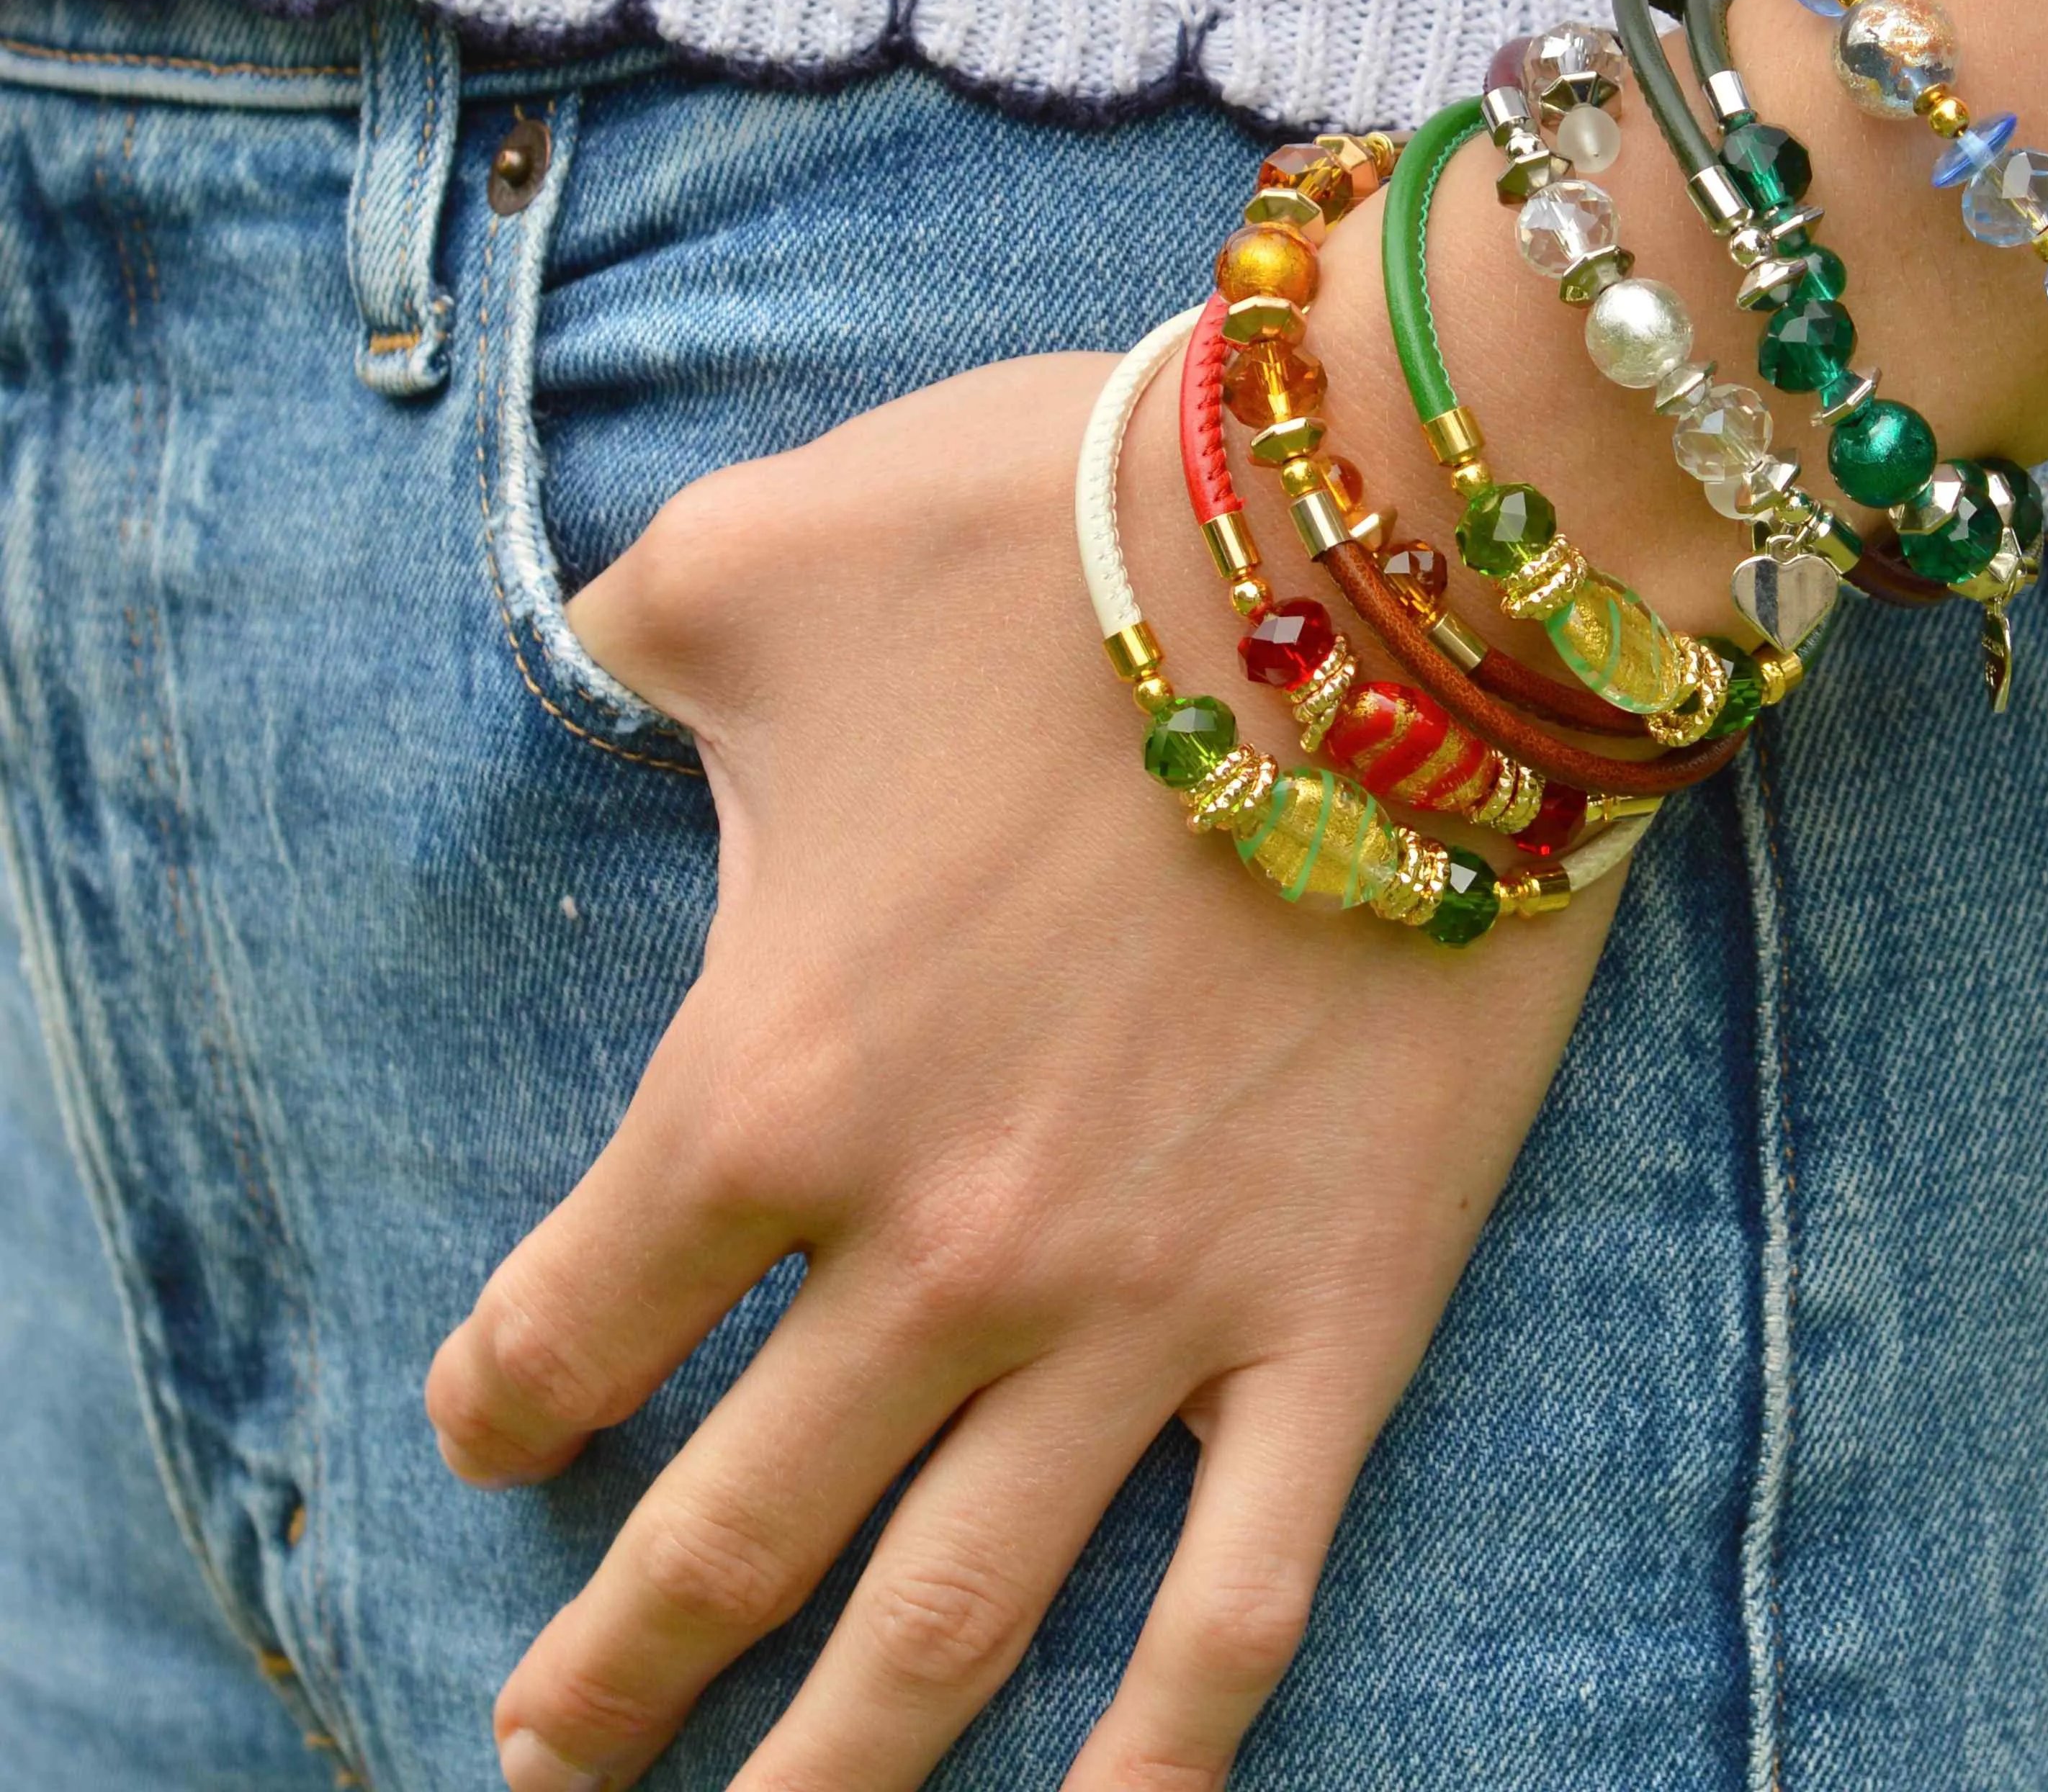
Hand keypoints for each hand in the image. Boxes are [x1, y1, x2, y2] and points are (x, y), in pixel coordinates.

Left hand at [424, 352, 1618, 1790]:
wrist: (1397, 560)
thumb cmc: (1069, 539)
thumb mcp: (767, 546)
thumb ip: (627, 625)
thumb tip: (575, 659)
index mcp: (772, 1078)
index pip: (574, 1322)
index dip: (503, 1399)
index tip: (489, 1429)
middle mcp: (935, 1249)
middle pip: (728, 1535)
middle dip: (614, 1668)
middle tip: (545, 1756)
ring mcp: (1146, 1311)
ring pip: (950, 1626)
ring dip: (823, 1778)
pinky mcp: (1339, 1312)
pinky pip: (1244, 1600)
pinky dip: (1162, 1757)